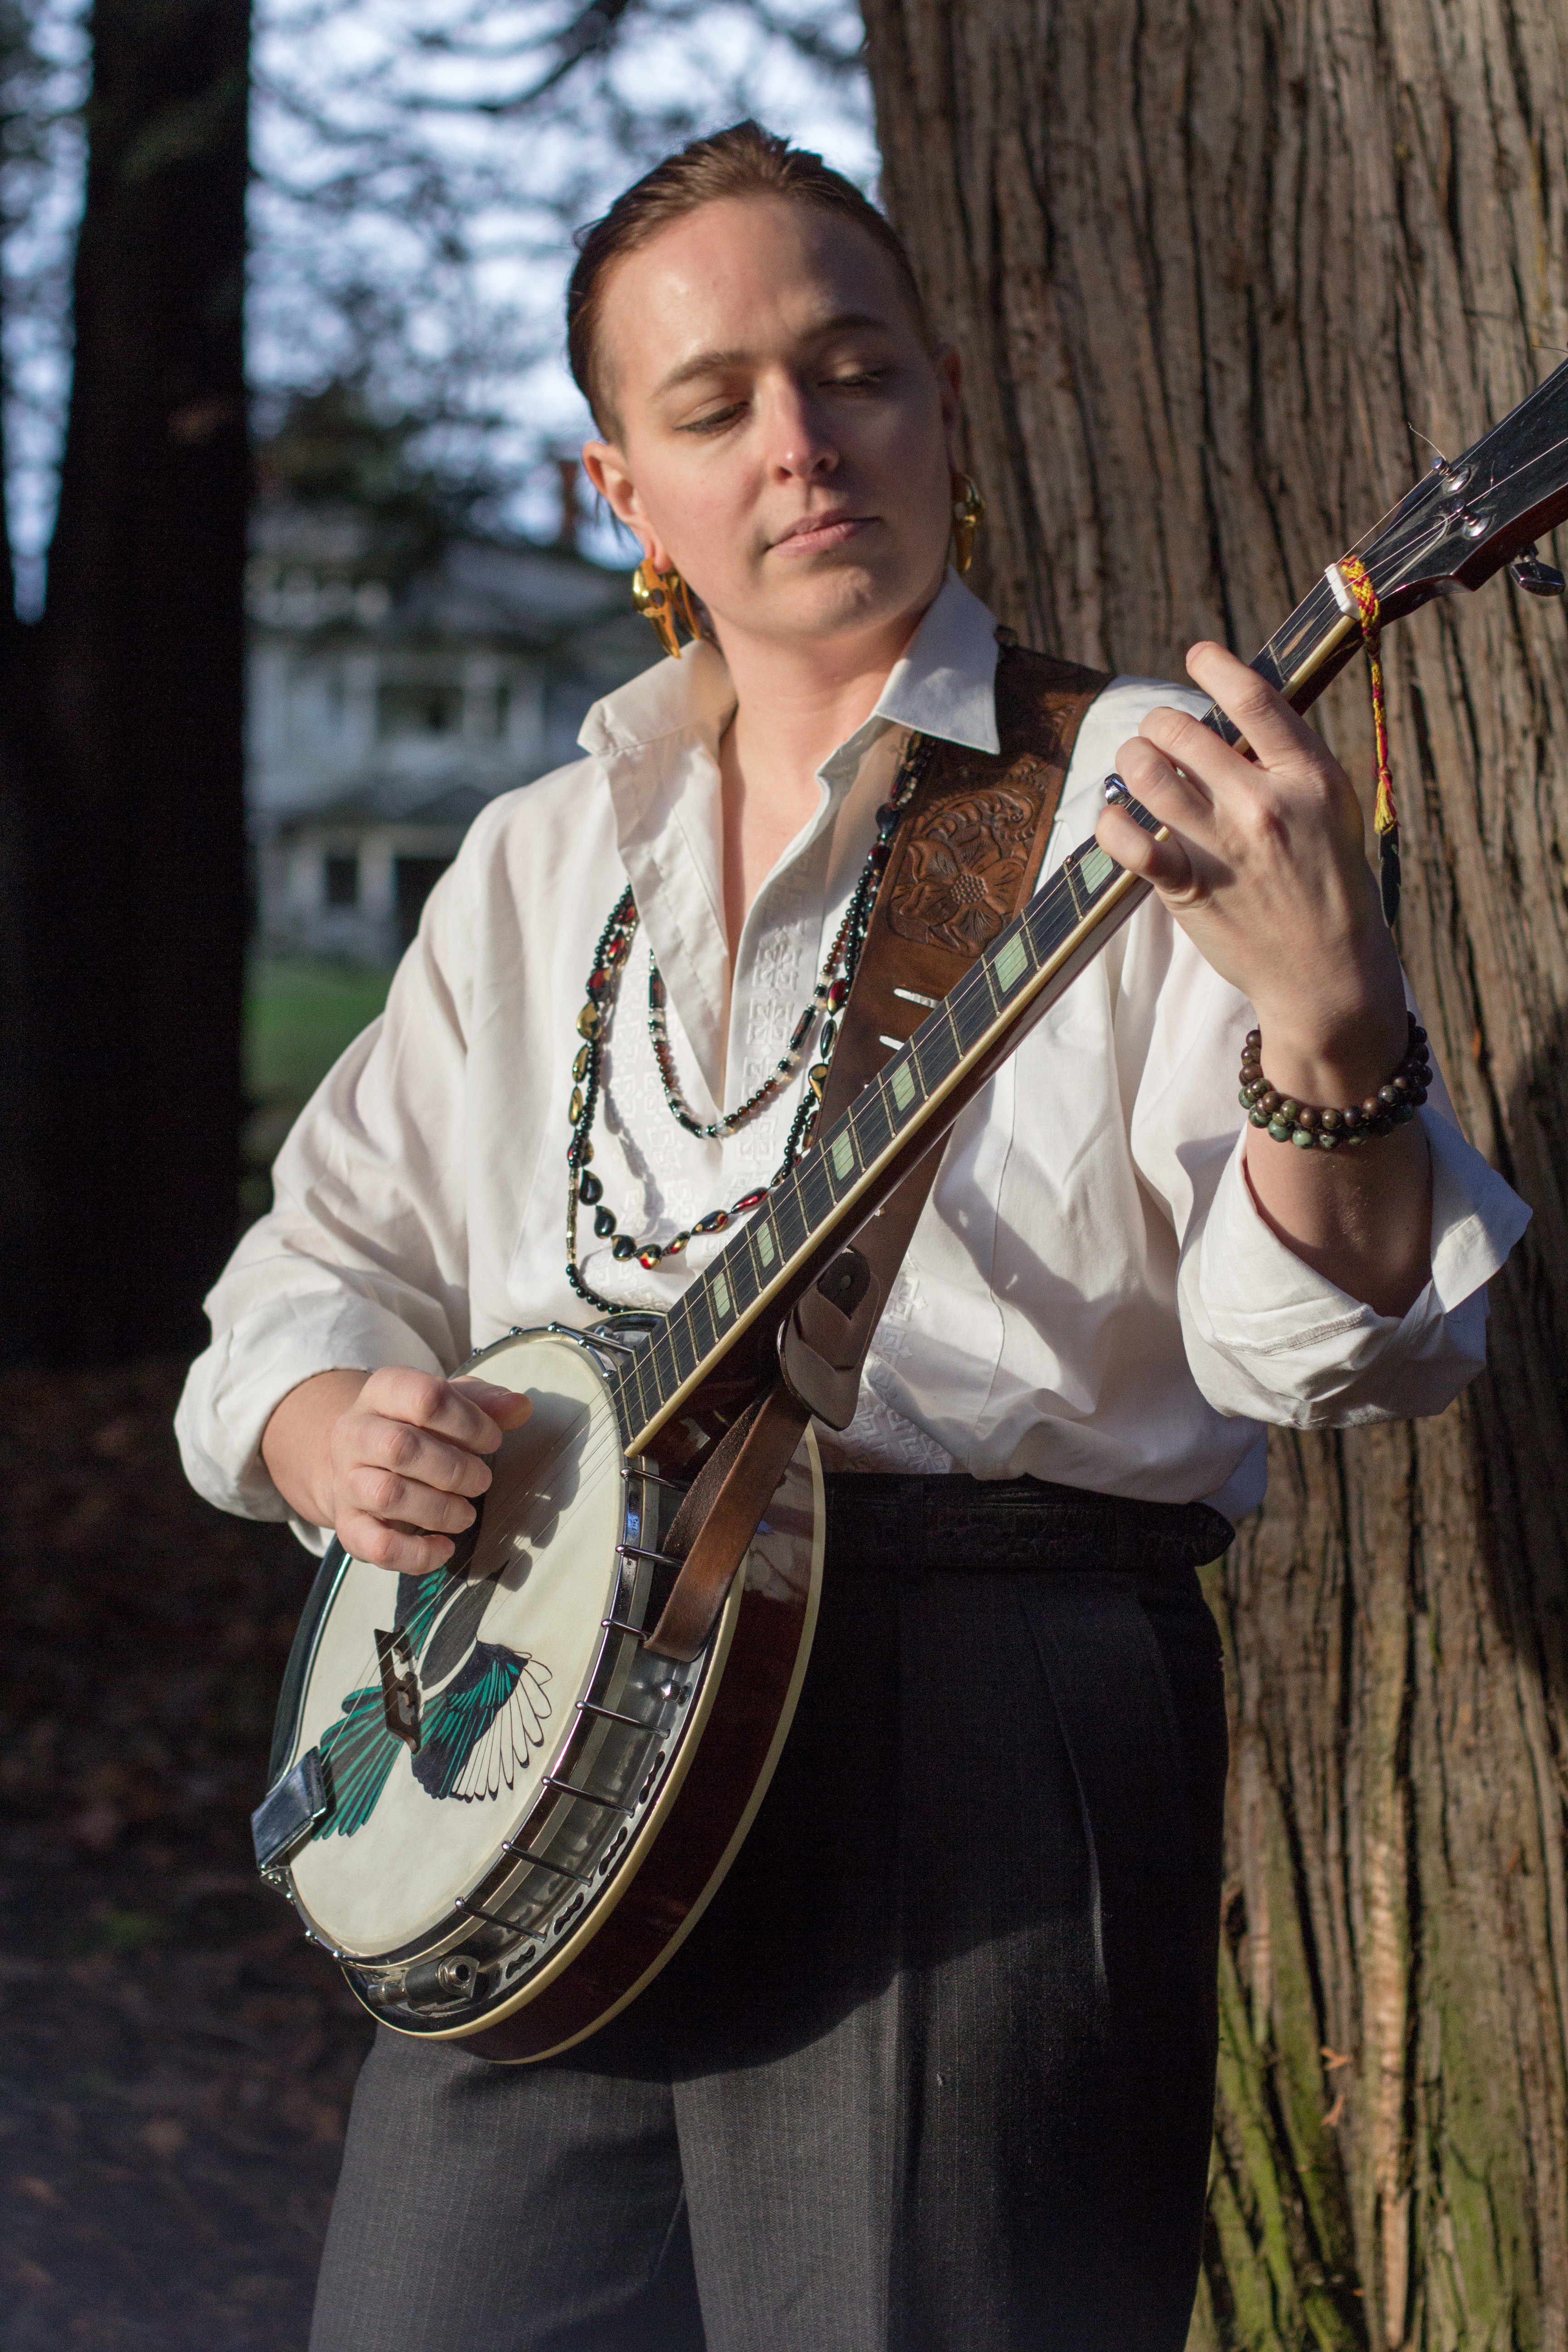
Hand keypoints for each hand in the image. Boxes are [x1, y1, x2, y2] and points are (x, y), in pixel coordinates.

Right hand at [261, 1366, 532, 1573]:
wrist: (357, 1459)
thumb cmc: (415, 1425)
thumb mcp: (448, 1402)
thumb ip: (484, 1402)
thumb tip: (520, 1408)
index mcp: (383, 1392)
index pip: (425, 1398)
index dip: (469, 1422)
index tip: (492, 1441)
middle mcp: (355, 1434)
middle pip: (400, 1447)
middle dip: (454, 1469)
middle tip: (482, 1481)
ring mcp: (346, 1481)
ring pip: (387, 1495)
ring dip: (439, 1509)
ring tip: (467, 1514)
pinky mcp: (348, 1525)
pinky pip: (377, 1545)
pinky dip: (416, 1554)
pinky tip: (444, 1548)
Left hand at [1095, 641, 1432, 1318]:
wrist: (1329, 975)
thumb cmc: (1330, 887)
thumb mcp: (1333, 813)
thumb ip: (1287, 766)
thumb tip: (1230, 724)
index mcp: (1310, 777)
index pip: (1256, 699)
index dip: (1217, 668)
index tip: (1196, 656)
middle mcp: (1267, 804)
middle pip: (1187, 732)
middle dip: (1159, 725)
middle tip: (1156, 735)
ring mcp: (1226, 847)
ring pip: (1150, 774)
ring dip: (1130, 760)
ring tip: (1132, 765)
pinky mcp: (1191, 888)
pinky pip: (1131, 841)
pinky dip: (1111, 821)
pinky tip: (1113, 816)